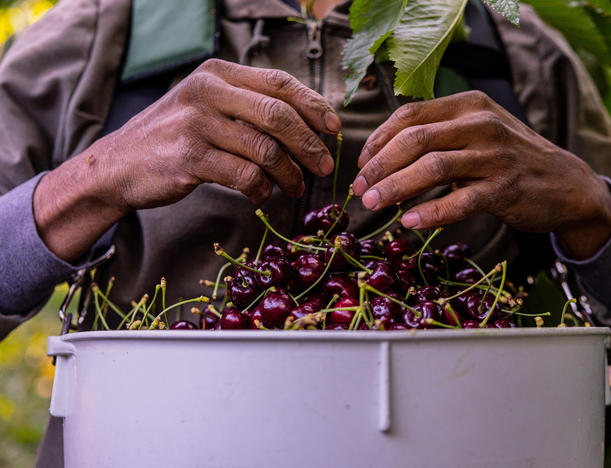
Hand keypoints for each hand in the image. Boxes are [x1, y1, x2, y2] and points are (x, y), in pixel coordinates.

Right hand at [98, 59, 340, 207]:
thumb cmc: (175, 137)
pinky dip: (261, 190)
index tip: (333, 128)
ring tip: (295, 188)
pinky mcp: (189, 158)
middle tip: (323, 166)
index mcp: (218, 73)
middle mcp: (208, 91)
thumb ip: (249, 107)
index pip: (279, 83)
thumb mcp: (209, 107)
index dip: (313, 106)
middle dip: (309, 144)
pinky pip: (245, 175)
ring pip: (265, 149)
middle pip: (278, 115)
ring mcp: (197, 124)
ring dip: (289, 174)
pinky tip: (262, 195)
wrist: (119, 164)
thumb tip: (308, 125)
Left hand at [352, 91, 610, 258]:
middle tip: (359, 189)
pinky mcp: (506, 188)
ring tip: (372, 204)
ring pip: (433, 167)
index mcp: (468, 106)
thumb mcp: (476, 133)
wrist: (565, 183)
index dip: (378, 140)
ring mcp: (495, 155)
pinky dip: (431, 212)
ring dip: (395, 187)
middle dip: (379, 166)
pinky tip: (409, 221)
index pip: (410, 116)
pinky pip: (460, 201)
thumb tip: (381, 157)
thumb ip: (438, 136)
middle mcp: (481, 124)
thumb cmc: (509, 159)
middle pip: (415, 139)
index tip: (361, 165)